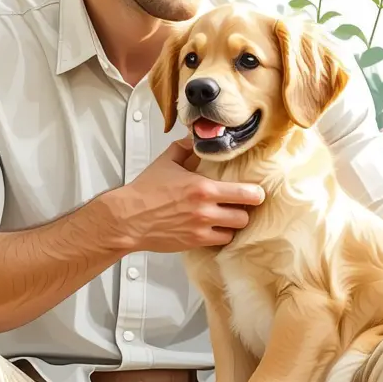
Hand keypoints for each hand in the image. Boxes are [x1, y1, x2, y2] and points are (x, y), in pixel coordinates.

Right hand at [101, 138, 264, 252]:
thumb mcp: (166, 162)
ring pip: (234, 230)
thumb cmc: (144, 191)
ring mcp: (201, 228)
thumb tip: (195, 138)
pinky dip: (220, 235)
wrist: (128, 217)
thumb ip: (185, 148)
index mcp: (203, 187)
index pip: (246, 193)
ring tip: (226, 217)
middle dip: (244, 210)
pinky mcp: (194, 242)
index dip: (255, 193)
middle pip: (245, 215)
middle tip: (239, 205)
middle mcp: (206, 209)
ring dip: (233, 224)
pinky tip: (214, 228)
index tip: (255, 192)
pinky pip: (220, 242)